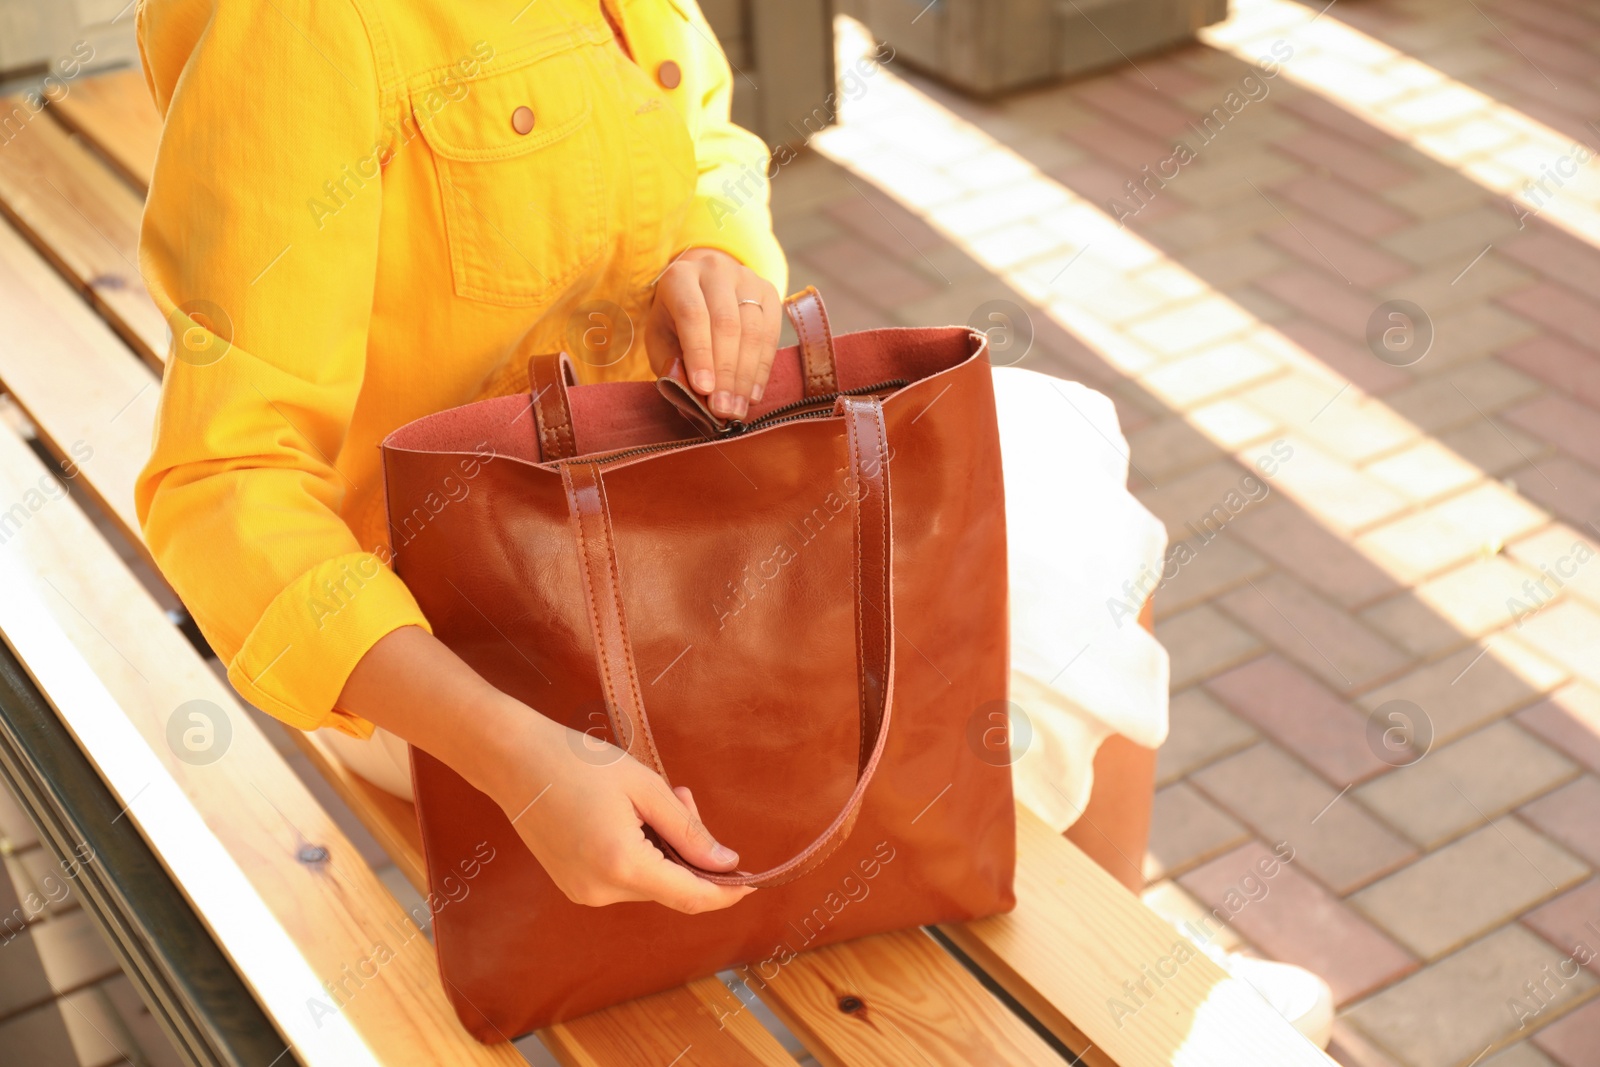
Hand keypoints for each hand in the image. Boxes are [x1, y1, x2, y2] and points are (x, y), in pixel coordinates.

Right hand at [338, 626, 751, 913]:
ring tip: (650, 800)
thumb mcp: (646, 787)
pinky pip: (624, 879)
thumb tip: (726, 863)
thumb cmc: (579, 762)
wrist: (513, 760)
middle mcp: (602, 891)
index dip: (727, 892)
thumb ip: (689, 831)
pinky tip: (629, 817)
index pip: (692, 896)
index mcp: (623, 865)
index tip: (753, 882)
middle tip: (682, 797)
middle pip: (672, 887)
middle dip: (690, 850)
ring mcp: (583, 892)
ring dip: (664, 849)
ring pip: (649, 882)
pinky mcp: (573, 886)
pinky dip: (639, 854)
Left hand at [646, 247, 781, 420]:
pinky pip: (770, 334)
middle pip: (726, 324)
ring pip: (752, 330)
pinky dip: (762, 369)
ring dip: (745, 376)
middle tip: (723, 409)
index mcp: (680, 277)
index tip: (703, 390)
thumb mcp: (661, 340)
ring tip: (737, 408)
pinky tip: (752, 393)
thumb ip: (673, 367)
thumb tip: (692, 402)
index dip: (700, 354)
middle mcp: (715, 270)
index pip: (693, 314)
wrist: (700, 290)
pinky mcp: (769, 291)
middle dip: (726, 373)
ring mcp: (746, 278)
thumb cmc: (675, 321)